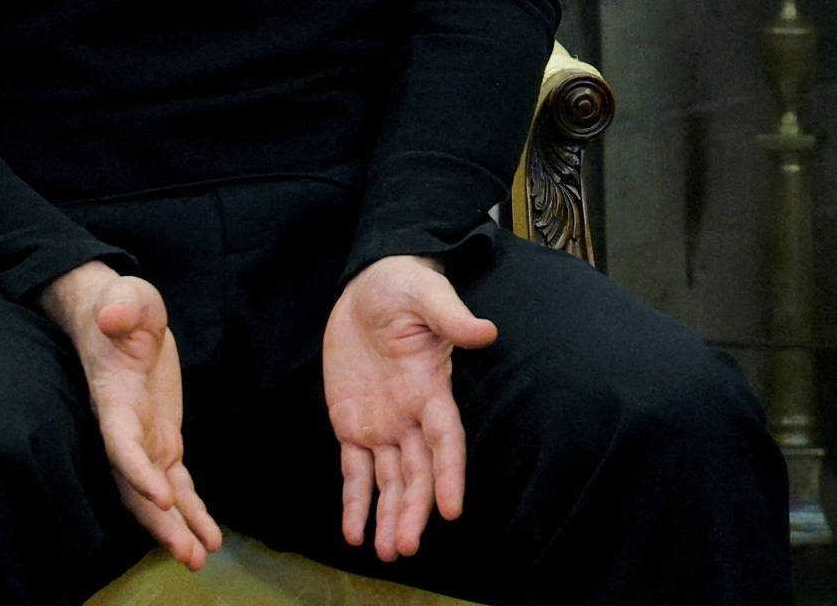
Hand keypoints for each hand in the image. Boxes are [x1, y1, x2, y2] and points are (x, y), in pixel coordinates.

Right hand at [40, 262, 220, 568]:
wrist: (117, 314)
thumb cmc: (120, 305)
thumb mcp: (125, 296)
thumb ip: (122, 306)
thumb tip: (114, 313)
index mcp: (114, 399)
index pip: (122, 442)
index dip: (137, 470)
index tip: (161, 495)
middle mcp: (125, 428)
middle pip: (137, 485)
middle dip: (160, 521)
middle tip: (186, 553)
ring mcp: (145, 438)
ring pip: (157, 494)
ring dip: (177, 527)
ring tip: (199, 558)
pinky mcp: (163, 439)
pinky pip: (177, 482)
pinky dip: (191, 510)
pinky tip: (209, 538)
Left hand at [324, 254, 496, 561]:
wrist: (367, 285)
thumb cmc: (402, 284)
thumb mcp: (426, 294)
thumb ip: (451, 317)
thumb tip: (486, 333)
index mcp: (429, 387)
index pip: (445, 440)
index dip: (450, 475)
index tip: (453, 510)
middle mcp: (410, 414)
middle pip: (417, 473)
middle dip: (414, 510)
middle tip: (404, 547)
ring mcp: (382, 423)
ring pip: (389, 480)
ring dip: (390, 515)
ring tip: (386, 552)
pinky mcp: (351, 423)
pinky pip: (354, 471)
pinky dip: (355, 502)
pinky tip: (354, 533)